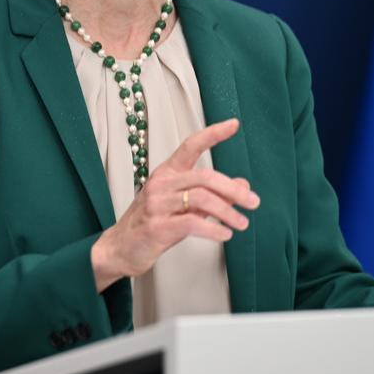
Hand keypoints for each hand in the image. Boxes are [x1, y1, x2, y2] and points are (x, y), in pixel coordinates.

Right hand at [91, 118, 259, 292]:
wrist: (120, 248)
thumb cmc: (152, 223)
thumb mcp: (182, 206)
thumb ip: (211, 195)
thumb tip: (243, 186)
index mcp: (167, 172)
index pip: (190, 146)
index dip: (212, 134)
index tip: (233, 124)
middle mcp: (161, 183)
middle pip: (204, 177)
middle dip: (233, 190)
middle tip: (253, 202)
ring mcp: (157, 204)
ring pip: (201, 199)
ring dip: (227, 212)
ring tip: (242, 223)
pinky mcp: (157, 227)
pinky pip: (192, 223)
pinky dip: (213, 229)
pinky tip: (225, 234)